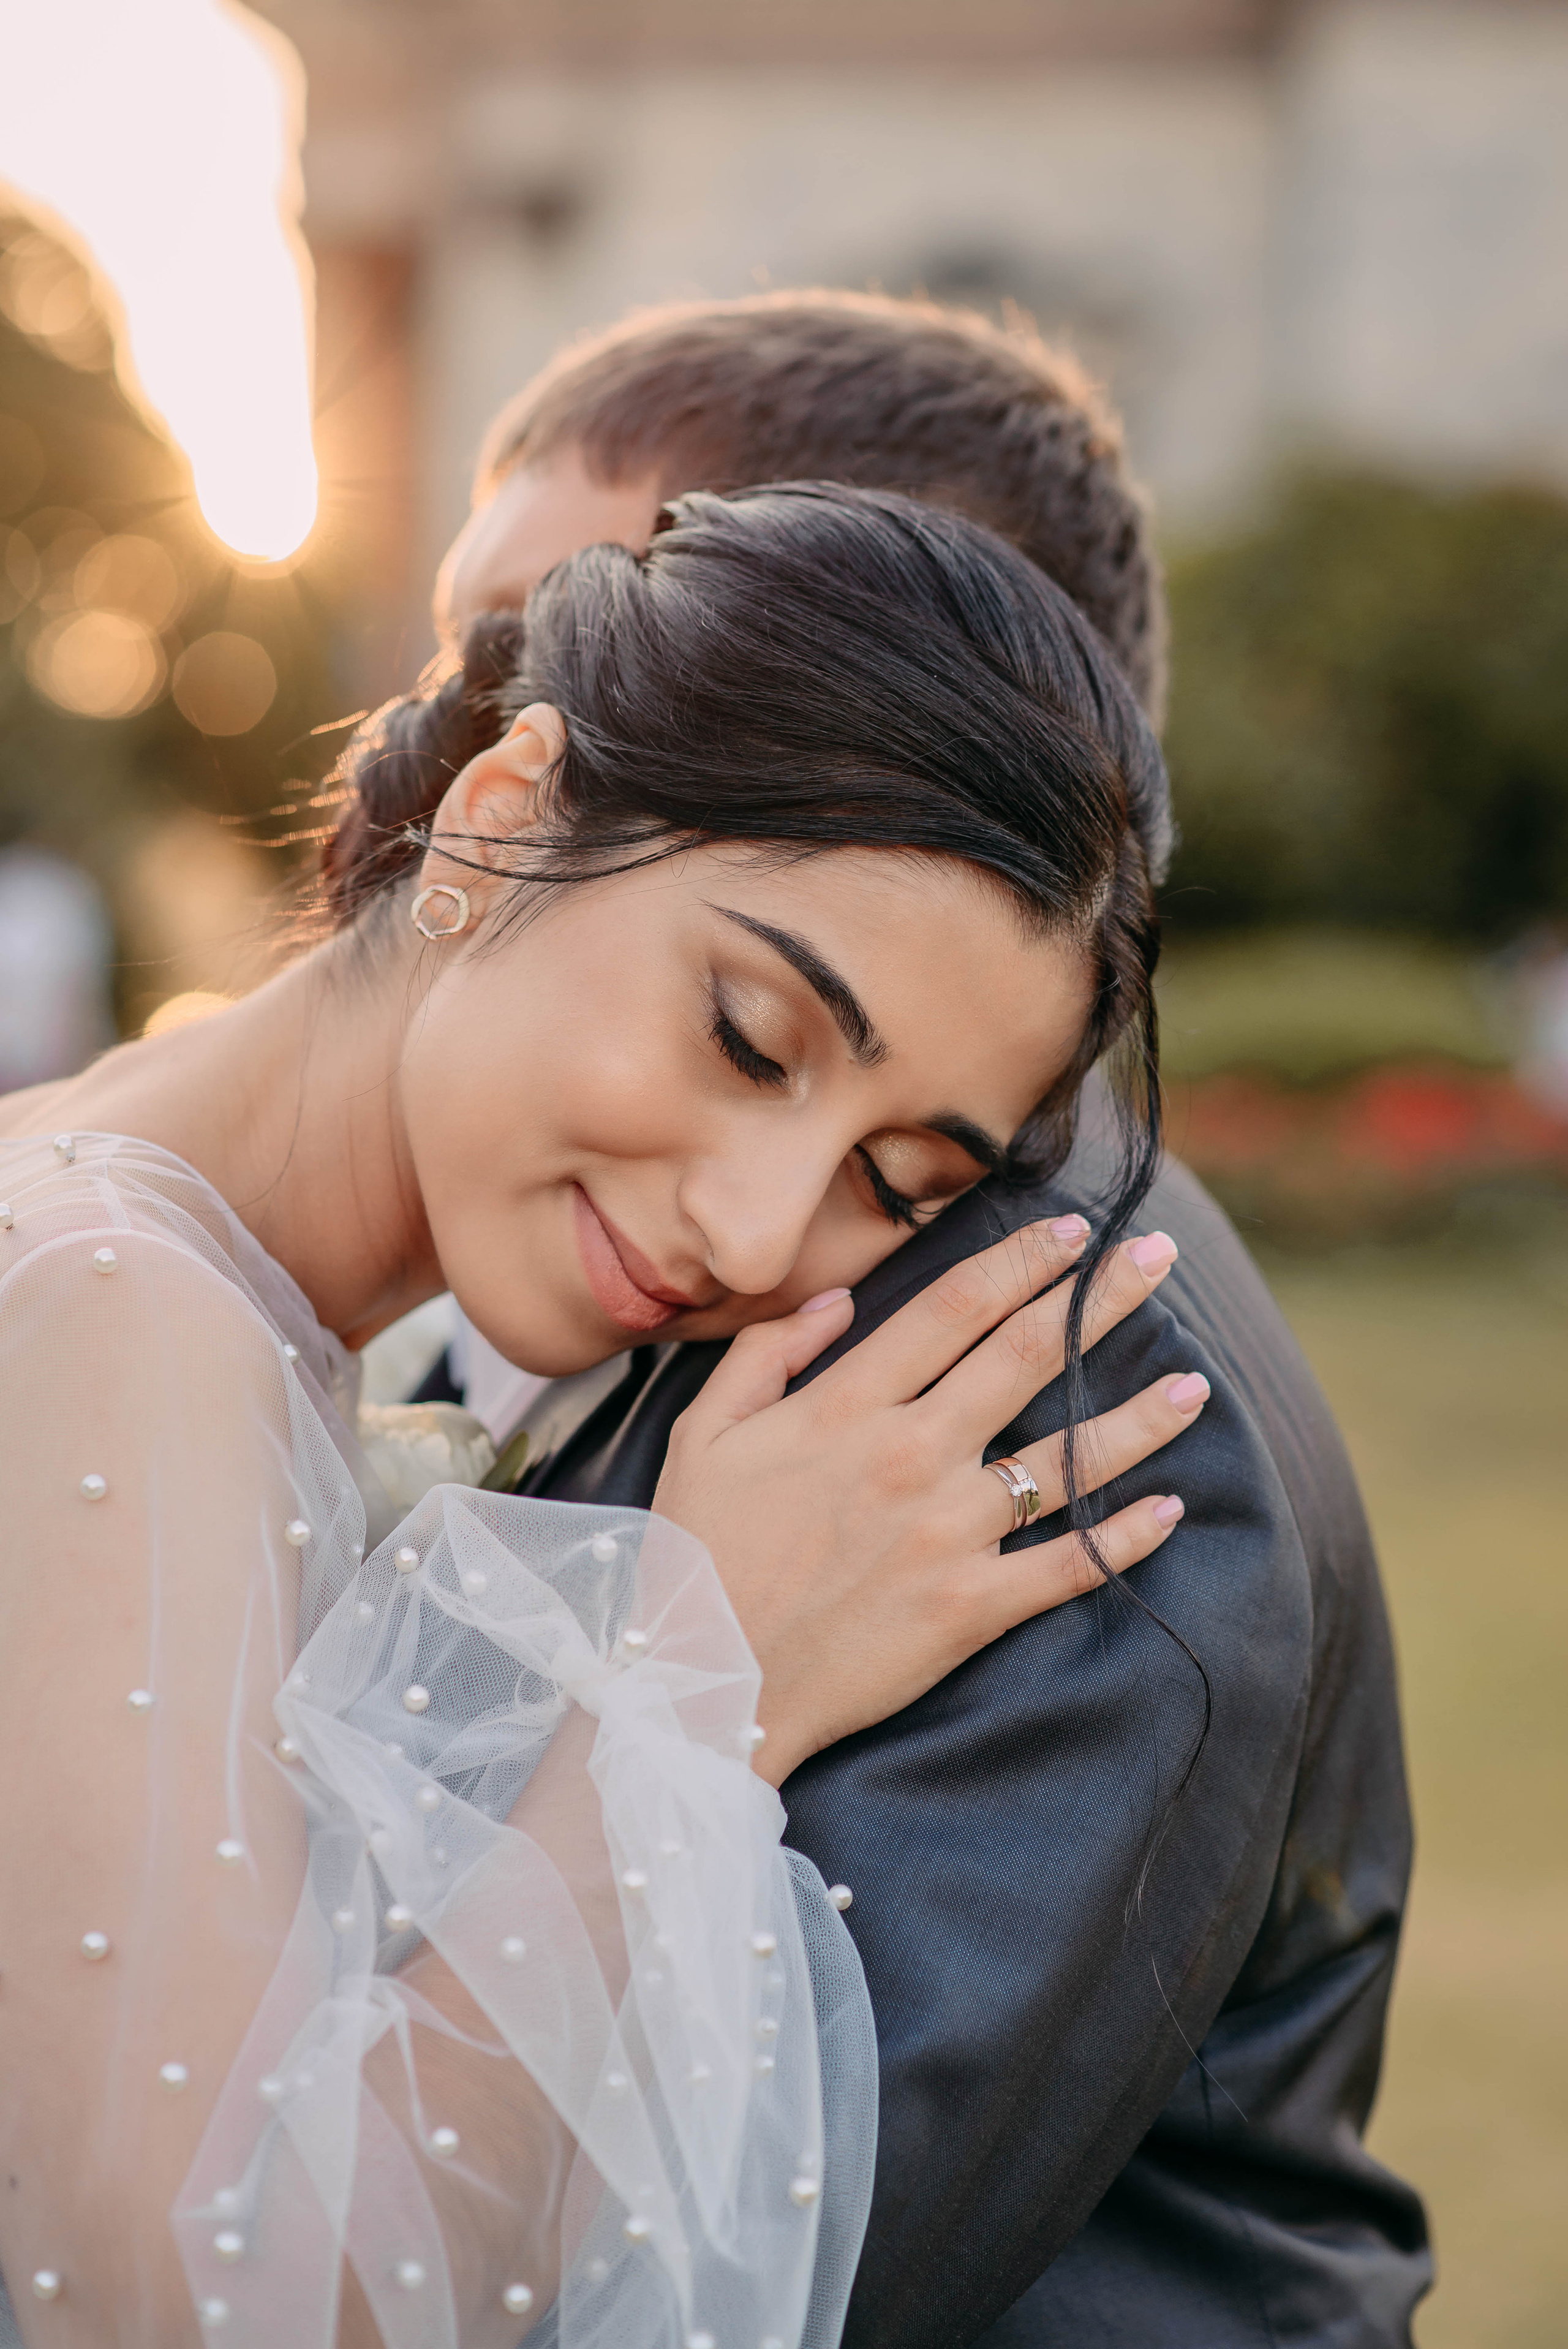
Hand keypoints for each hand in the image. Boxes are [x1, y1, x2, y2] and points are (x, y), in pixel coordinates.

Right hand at [652, 1218, 1204, 1784]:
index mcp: (847, 1406)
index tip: (1073, 1228)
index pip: (956, 1307)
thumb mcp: (703, 1434)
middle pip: (1026, 1356)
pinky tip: (1169, 1510)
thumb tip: (834, 1303)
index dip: (1021, 1259)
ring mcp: (947, 1531)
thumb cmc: (696, 1555)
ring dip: (1139, 1415)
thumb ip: (765, 1354)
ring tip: (1197, 1385)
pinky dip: (1125, 1540)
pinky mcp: (969, 1606)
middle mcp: (911, 1454)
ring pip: (1067, 1458)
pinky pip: (1067, 1566)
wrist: (701, 1684)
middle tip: (1157, 1256)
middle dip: (1100, 1297)